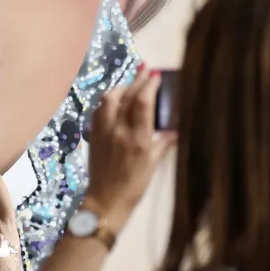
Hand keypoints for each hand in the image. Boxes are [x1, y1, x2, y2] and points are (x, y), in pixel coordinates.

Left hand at [83, 68, 176, 227]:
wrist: (105, 200)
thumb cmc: (134, 185)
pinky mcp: (94, 135)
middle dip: (137, 80)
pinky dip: (107, 100)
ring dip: (120, 88)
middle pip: (127, 97)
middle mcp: (119, 130)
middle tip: (146, 69)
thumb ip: (163, 144)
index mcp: (138, 138)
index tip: (155, 75)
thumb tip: (175, 130)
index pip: (143, 103)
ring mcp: (104, 131)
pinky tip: (113, 98)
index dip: (149, 85)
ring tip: (129, 83)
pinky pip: (99, 110)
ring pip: (109, 100)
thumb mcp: (153, 164)